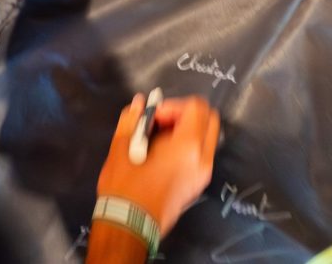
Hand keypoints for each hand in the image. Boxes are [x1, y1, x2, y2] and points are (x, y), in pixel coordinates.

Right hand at [97, 95, 219, 236]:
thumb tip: (139, 105)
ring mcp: (202, 174)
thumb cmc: (125, 186)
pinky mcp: (197, 185)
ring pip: (207, 138)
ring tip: (159, 140)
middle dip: (185, 114)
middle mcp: (202, 159)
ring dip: (186, 130)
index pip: (196, 107)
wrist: (129, 225)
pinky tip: (162, 155)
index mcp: (188, 146)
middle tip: (161, 123)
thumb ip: (132, 120)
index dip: (173, 105)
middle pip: (209, 119)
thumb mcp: (122, 146)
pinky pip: (201, 155)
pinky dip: (187, 147)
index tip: (154, 117)